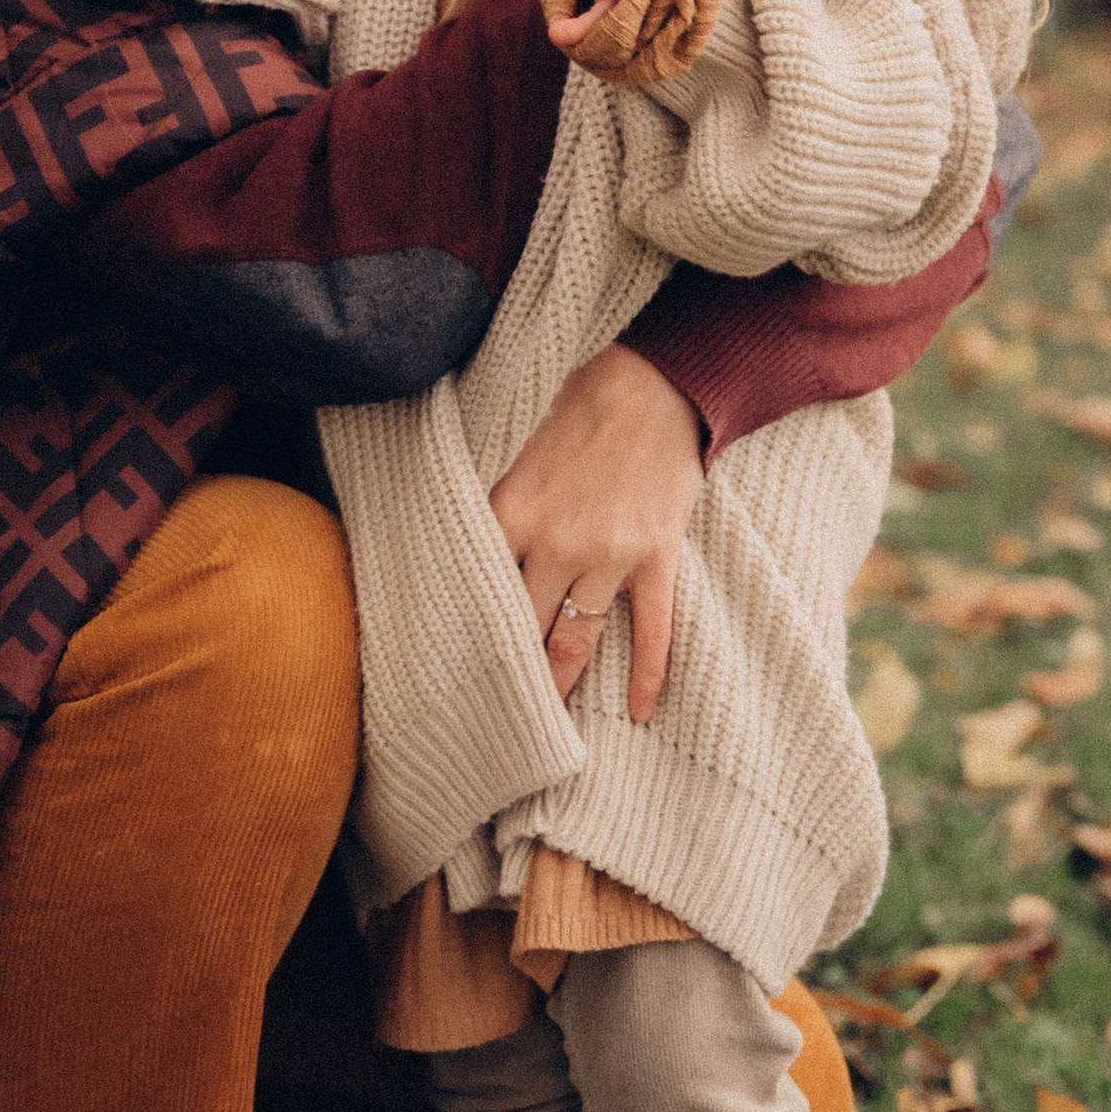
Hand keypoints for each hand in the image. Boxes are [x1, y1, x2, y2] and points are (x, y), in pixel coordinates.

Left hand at [489, 340, 702, 717]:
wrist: (655, 385)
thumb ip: (510, 513)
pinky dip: (647, 676)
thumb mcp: (526, 457)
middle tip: (495, 714)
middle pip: (523, 627)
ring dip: (561, 683)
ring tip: (549, 726)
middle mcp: (556, 544)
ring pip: (576, 640)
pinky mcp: (655, 559)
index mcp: (513, 514)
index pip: (480, 592)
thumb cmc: (584, 410)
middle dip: (509, 673)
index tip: (455, 670)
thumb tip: (493, 559)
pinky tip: (639, 712)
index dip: (469, 634)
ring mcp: (610, 556)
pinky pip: (652, 630)